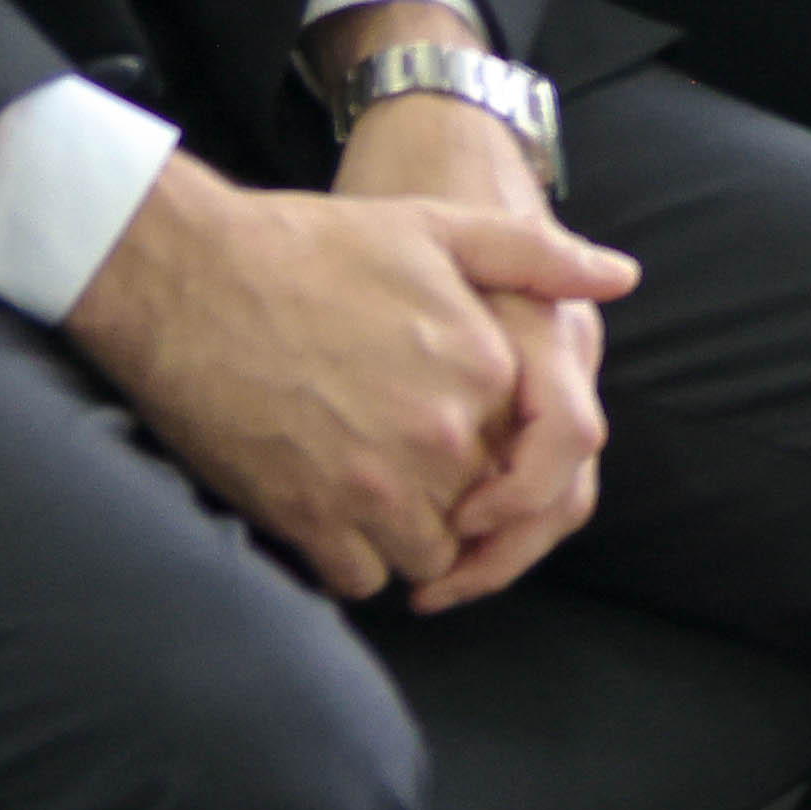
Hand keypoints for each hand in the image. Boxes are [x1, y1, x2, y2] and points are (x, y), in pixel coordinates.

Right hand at [63, 145, 640, 609]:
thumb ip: (538, 258)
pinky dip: (349, 558)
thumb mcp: (437, 229)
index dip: (490, 446)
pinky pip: (360, 580)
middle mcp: (443, 436)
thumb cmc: (311, 249)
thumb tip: (622, 278)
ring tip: (362, 484)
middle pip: (479, 508)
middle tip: (393, 457)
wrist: (188, 277)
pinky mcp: (311, 519)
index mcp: (485, 370)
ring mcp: (377, 485)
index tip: (445, 425)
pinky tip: (325, 510)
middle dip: (450, 497)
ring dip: (403, 534)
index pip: (526, 449)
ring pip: (427, 555)